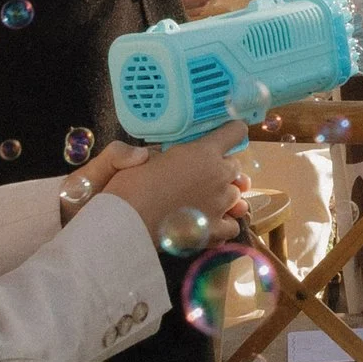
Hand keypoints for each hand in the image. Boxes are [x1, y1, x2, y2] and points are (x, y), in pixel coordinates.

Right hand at [78, 124, 250, 236]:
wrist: (125, 223)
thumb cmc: (131, 185)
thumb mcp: (146, 156)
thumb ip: (168, 150)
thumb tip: (177, 153)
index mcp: (205, 152)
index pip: (236, 132)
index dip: (230, 134)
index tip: (223, 138)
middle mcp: (219, 176)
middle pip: (235, 168)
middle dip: (222, 169)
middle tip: (202, 176)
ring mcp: (220, 204)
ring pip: (237, 196)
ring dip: (225, 197)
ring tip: (207, 202)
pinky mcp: (215, 229)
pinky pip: (232, 226)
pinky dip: (224, 225)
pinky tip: (209, 224)